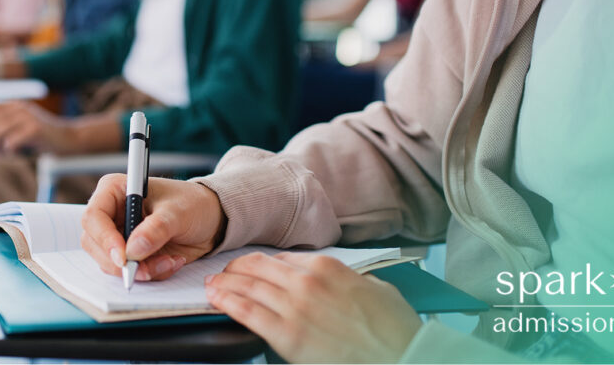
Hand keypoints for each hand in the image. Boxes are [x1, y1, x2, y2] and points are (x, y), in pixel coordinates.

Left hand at [0, 101, 72, 153]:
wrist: (69, 137)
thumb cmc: (41, 136)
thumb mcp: (17, 128)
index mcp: (12, 104)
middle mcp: (18, 107)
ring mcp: (27, 117)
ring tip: (0, 153)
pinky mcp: (35, 129)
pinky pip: (12, 141)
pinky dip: (8, 149)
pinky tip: (13, 152)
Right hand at [81, 175, 224, 281]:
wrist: (210, 218)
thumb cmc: (192, 203)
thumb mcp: (178, 212)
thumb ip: (156, 229)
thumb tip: (133, 249)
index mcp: (114, 191)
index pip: (94, 216)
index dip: (104, 238)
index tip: (123, 257)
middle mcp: (111, 214)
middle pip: (95, 244)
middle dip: (122, 262)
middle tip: (147, 270)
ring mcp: (118, 236)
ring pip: (111, 263)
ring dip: (141, 270)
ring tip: (169, 261)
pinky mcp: (130, 254)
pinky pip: (130, 272)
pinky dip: (151, 273)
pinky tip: (171, 261)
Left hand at [205, 251, 421, 362]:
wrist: (401, 356)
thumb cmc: (394, 329)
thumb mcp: (374, 288)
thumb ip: (346, 280)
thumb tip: (334, 281)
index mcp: (327, 267)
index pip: (281, 259)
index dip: (262, 264)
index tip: (252, 268)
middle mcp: (307, 282)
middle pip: (257, 268)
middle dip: (236, 269)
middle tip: (222, 272)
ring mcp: (295, 308)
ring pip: (247, 287)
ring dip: (224, 284)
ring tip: (211, 284)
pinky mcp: (288, 336)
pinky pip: (248, 313)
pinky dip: (227, 303)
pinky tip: (215, 299)